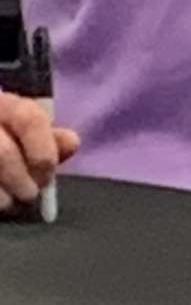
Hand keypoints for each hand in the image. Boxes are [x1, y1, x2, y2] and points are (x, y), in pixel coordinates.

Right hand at [0, 91, 76, 217]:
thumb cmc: (4, 135)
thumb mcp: (20, 129)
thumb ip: (46, 137)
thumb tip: (71, 142)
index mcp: (3, 103)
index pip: (28, 118)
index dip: (42, 152)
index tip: (46, 174)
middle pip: (3, 153)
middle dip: (21, 180)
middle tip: (29, 193)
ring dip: (1, 195)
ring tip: (8, 201)